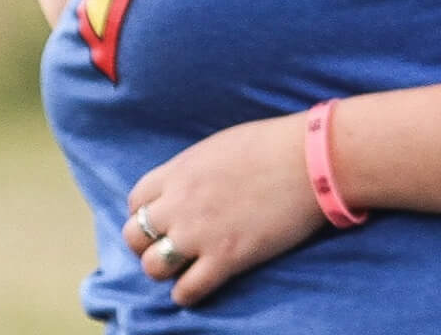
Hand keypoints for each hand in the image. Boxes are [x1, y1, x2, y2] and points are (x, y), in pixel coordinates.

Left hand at [121, 112, 328, 305]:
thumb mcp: (214, 148)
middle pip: (134, 236)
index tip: (161, 221)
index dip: (145, 215)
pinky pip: (188, 289)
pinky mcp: (227, 258)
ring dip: (163, 270)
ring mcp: (199, 233)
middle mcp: (179, 204)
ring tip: (180, 270)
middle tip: (165, 248)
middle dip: (145, 245)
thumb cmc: (268, 146)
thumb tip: (188, 185)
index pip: (136, 202)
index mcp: (176, 173)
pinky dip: (186, 293)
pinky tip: (197, 288)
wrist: (306, 161)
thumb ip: (191, 171)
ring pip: (153, 266)